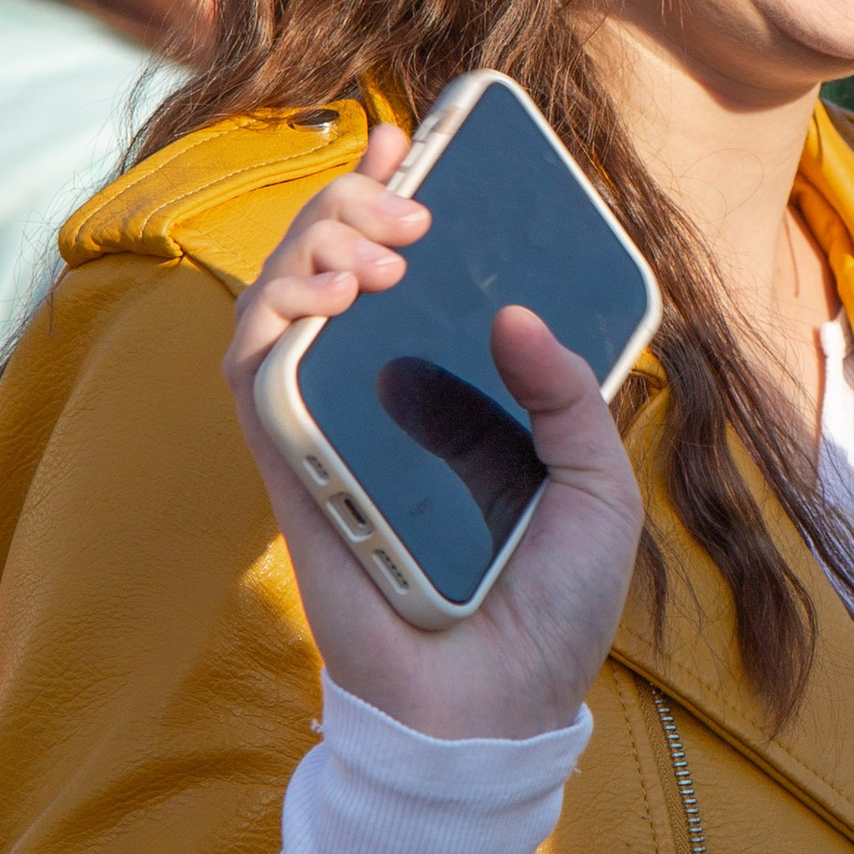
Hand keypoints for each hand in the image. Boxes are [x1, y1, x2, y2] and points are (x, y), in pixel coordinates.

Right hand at [224, 120, 644, 743]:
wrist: (496, 711)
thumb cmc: (550, 609)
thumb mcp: (598, 486)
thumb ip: (571, 396)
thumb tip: (512, 314)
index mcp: (455, 393)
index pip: (406, 272)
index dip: (394, 199)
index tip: (410, 142)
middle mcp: (384, 400)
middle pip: (334, 268)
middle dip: (355, 207)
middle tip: (408, 201)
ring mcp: (332, 432)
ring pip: (281, 304)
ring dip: (312, 247)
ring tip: (374, 249)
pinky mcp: (294, 473)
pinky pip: (254, 377)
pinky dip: (275, 317)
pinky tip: (330, 295)